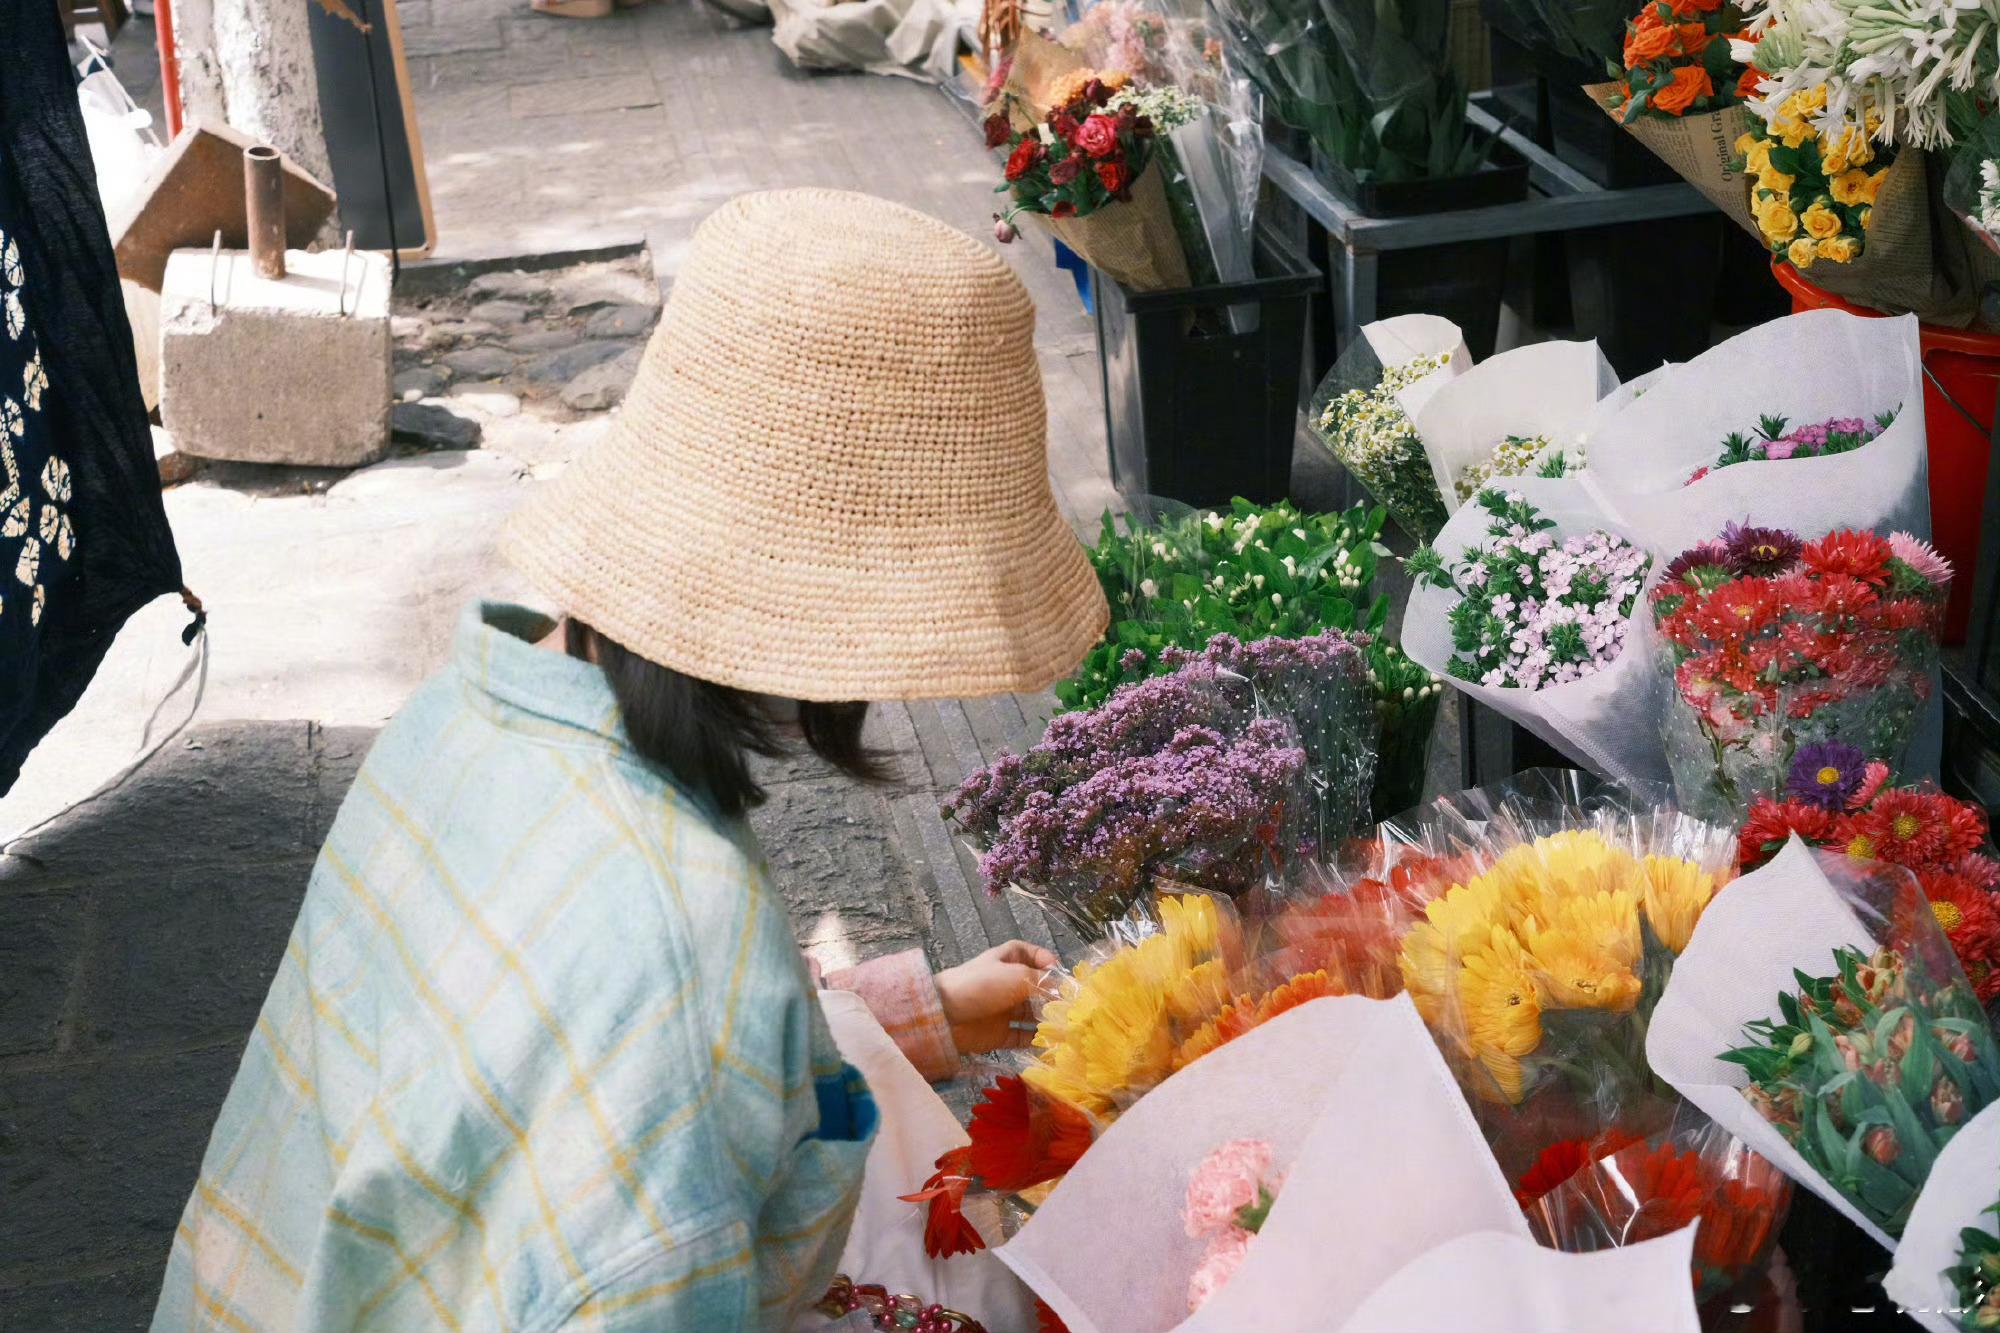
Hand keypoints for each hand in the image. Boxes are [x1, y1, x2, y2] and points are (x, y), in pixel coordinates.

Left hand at [933, 940, 1057, 1055]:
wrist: (945, 1016)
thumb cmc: (982, 985)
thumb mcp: (1016, 975)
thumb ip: (1042, 982)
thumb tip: (1061, 989)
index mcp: (1006, 961)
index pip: (1029, 954)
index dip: (1044, 959)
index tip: (1059, 972)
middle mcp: (1006, 984)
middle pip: (1035, 988)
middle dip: (1052, 995)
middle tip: (1070, 1006)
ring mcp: (1002, 1010)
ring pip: (1031, 1015)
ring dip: (1047, 1020)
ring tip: (1065, 1027)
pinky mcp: (998, 1034)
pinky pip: (1021, 1037)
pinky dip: (1035, 1041)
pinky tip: (1051, 1043)